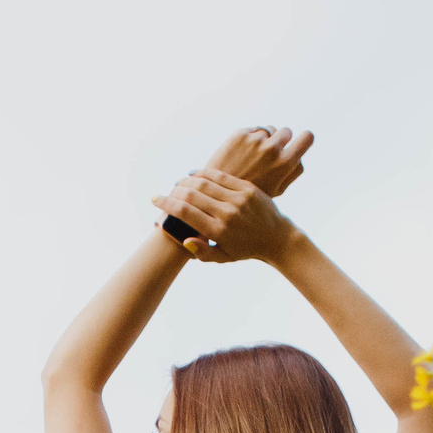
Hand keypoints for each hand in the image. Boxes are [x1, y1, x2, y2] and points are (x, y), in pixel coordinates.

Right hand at [152, 169, 297, 263]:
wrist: (277, 238)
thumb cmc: (246, 250)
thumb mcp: (223, 258)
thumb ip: (202, 253)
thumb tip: (184, 240)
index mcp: (219, 232)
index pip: (185, 213)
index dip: (166, 204)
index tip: (155, 199)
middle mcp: (228, 213)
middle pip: (191, 195)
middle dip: (174, 191)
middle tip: (167, 192)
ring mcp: (239, 198)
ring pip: (204, 182)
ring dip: (186, 181)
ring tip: (178, 184)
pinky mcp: (248, 188)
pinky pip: (221, 176)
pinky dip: (203, 174)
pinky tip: (193, 175)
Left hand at [202, 125, 313, 196]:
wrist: (217, 193)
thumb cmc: (251, 194)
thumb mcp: (277, 190)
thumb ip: (292, 171)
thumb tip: (299, 154)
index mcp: (284, 164)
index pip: (307, 138)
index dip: (305, 138)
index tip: (302, 140)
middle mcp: (271, 149)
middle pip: (286, 132)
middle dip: (282, 139)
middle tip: (272, 151)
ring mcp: (255, 140)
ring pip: (268, 130)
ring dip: (265, 138)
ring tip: (255, 155)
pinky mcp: (240, 135)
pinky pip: (253, 129)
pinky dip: (251, 137)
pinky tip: (243, 151)